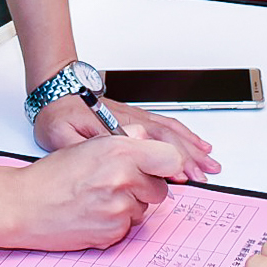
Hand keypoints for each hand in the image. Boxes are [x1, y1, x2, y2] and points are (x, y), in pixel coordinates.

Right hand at [9, 137, 186, 249]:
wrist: (23, 206)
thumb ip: (125, 139)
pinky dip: (114, 223)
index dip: (166, 165)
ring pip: (143, 210)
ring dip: (128, 206)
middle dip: (144, 187)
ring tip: (98, 198)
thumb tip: (146, 136)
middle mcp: (122, 178)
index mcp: (119, 150)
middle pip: (160, 189)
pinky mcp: (112, 233)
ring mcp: (118, 208)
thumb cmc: (52, 176)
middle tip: (117, 183)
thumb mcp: (89, 145)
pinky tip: (92, 213)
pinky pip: (127, 228)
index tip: (159, 168)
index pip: (171, 159)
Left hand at [33, 94, 220, 179]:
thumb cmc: (57, 113)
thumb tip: (93, 163)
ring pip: (170, 131)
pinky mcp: (136, 117)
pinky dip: (185, 134)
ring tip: (209, 161)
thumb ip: (76, 149)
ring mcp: (135, 117)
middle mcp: (130, 120)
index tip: (183, 176)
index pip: (149, 145)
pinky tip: (196, 143)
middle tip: (206, 175)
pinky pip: (166, 125)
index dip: (169, 162)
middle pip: (166, 138)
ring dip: (192, 146)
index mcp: (114, 127)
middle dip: (190, 157)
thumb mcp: (58, 135)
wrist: (57, 90)